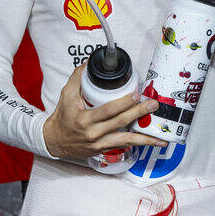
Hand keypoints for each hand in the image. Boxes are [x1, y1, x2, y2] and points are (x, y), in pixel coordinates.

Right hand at [42, 66, 164, 159]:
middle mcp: (93, 133)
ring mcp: (99, 144)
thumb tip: (88, 65)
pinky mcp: (102, 150)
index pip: (108, 110)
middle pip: (121, 123)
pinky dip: (137, 143)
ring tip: (160, 136)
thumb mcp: (66, 96)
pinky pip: (123, 145)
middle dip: (139, 113)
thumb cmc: (61, 118)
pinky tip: (150, 142)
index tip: (136, 95)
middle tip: (152, 105)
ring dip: (145, 138)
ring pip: (126, 140)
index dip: (124, 103)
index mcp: (84, 119)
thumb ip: (77, 79)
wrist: (54, 140)